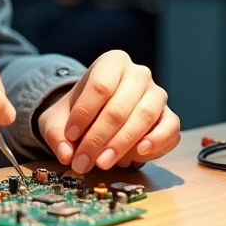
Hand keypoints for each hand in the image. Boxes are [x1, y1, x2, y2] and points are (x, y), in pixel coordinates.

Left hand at [37, 50, 179, 172]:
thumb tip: (66, 153)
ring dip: (122, 143)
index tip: (71, 135)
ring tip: (103, 163)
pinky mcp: (169, 116)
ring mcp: (157, 94)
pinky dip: (157, 142)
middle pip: (119, 106)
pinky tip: (139, 154)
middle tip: (83, 160)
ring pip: (144, 117)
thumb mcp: (58, 118)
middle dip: (99, 137)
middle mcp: (139, 74)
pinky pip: (169, 129)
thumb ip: (56, 135)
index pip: (100, 86)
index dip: (84, 113)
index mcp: (112, 62)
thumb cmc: (80, 112)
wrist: (99, 114)